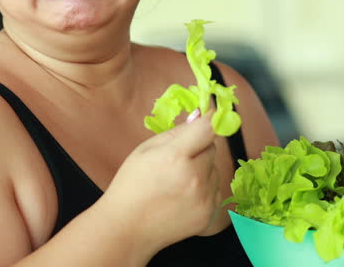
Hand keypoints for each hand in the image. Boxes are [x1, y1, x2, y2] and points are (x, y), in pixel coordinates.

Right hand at [100, 111, 221, 254]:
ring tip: (177, 183)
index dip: (205, 123)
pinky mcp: (208, 215)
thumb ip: (176, 132)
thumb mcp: (145, 149)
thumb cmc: (131, 184)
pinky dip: (205, 190)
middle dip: (198, 150)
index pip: (207, 129)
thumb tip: (202, 115)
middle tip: (176, 161)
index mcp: (175, 157)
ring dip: (202, 171)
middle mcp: (194, 177)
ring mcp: (204, 199)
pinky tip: (183, 197)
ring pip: (215, 170)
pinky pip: (216, 190)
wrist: (127, 227)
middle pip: (212, 149)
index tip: (205, 120)